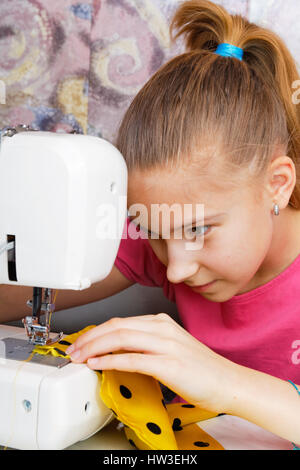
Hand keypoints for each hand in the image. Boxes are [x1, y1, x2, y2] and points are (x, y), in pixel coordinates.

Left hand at [66, 313, 237, 412]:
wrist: (229, 382)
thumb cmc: (201, 369)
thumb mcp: (171, 346)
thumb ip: (147, 344)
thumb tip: (118, 350)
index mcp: (161, 322)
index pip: (120, 321)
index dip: (96, 331)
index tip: (82, 342)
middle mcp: (162, 328)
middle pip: (116, 326)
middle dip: (89, 337)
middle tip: (73, 350)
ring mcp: (166, 344)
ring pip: (120, 337)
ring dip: (94, 347)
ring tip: (79, 357)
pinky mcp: (169, 363)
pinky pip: (132, 359)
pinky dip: (110, 360)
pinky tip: (98, 364)